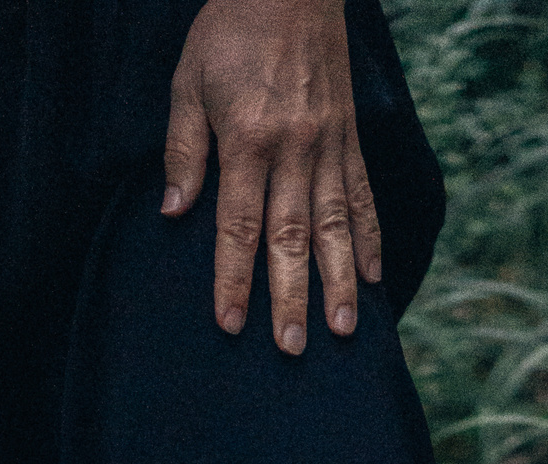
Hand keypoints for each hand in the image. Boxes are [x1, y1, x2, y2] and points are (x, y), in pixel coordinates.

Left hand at [162, 0, 382, 355]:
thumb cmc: (230, 28)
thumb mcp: (189, 79)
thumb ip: (184, 149)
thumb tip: (174, 212)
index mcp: (248, 138)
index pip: (238, 223)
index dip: (233, 277)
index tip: (230, 322)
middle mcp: (293, 148)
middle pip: (291, 237)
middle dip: (291, 296)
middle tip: (292, 347)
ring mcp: (328, 144)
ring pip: (335, 226)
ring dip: (340, 282)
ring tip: (343, 329)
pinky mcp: (350, 137)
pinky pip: (363, 196)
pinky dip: (370, 239)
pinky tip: (374, 278)